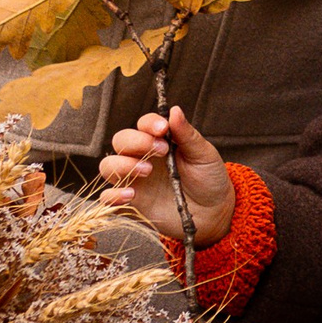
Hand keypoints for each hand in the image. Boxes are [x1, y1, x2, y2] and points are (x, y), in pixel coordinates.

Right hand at [101, 105, 233, 244]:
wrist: (213, 212)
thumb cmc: (208, 179)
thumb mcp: (203, 155)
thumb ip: (187, 134)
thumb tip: (174, 110)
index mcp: (160, 141)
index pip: (144, 124)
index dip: (149, 123)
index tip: (163, 129)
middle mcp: (143, 157)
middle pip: (121, 140)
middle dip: (136, 142)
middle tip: (160, 151)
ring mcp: (135, 179)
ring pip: (109, 165)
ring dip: (122, 165)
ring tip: (146, 171)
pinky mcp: (132, 201)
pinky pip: (108, 197)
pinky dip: (113, 195)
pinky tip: (130, 195)